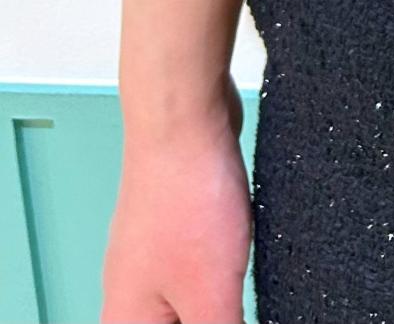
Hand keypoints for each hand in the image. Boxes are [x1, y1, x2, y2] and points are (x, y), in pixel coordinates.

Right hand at [102, 78, 250, 323]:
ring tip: (234, 269)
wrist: (183, 117)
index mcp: (127, 320)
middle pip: (172, 323)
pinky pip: (199, 262)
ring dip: (218, 295)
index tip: (223, 312)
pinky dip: (221, 265)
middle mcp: (130, 291)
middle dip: (210, 312)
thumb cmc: (186, 195)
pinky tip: (240, 252)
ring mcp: (150, 253)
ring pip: (187, 298)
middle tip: (233, 296)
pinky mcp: (174, 223)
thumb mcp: (212, 292)